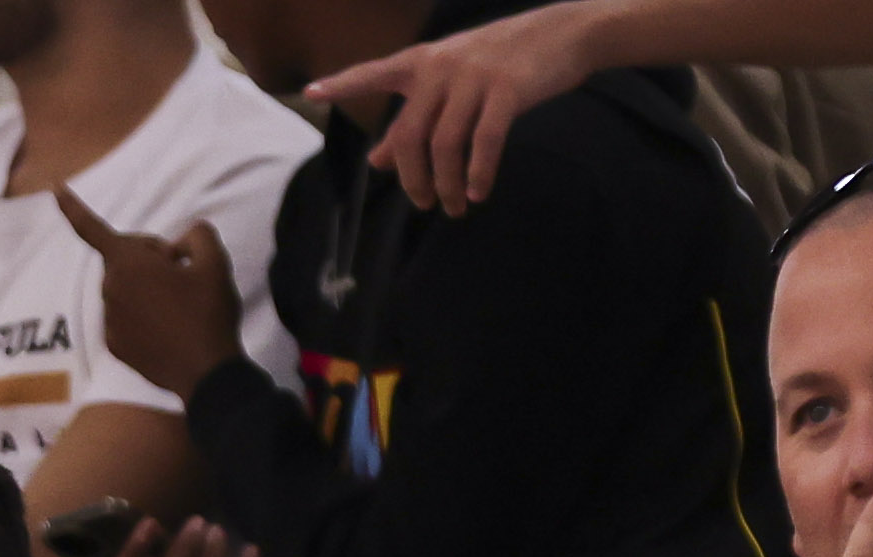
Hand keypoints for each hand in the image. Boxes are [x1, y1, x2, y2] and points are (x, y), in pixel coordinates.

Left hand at [55, 190, 242, 397]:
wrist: (206, 374)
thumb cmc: (208, 313)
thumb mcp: (214, 262)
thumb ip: (197, 235)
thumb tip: (183, 241)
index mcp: (128, 263)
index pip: (94, 228)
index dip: (73, 207)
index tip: (55, 189)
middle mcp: (110, 290)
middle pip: (125, 258)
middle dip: (150, 258)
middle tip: (184, 275)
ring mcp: (110, 321)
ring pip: (127, 290)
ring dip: (148, 289)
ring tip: (180, 307)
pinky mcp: (115, 346)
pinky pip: (126, 318)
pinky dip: (144, 317)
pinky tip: (169, 329)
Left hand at [304, 4, 598, 211]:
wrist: (562, 34)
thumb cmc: (501, 62)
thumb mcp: (450, 83)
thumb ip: (412, 117)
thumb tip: (375, 159)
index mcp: (423, 62)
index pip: (374, 72)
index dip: (342, 83)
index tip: (310, 92)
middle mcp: (441, 67)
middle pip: (409, 135)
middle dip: (412, 179)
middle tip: (423, 204)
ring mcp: (474, 77)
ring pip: (445, 144)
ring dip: (446, 185)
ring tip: (454, 207)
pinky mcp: (507, 90)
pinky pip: (484, 142)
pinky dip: (478, 173)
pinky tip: (478, 192)